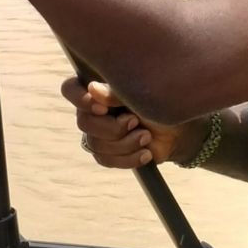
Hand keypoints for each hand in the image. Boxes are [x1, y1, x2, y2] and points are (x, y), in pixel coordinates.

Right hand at [61, 78, 207, 168]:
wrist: (178, 129)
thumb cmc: (158, 101)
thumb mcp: (140, 92)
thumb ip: (115, 92)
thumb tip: (92, 89)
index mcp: (96, 87)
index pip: (69, 89)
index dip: (79, 99)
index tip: (102, 108)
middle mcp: (92, 109)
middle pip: (83, 122)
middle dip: (112, 127)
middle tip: (134, 122)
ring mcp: (98, 132)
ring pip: (95, 143)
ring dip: (124, 143)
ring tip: (145, 136)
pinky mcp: (107, 152)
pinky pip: (105, 160)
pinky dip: (128, 158)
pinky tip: (145, 153)